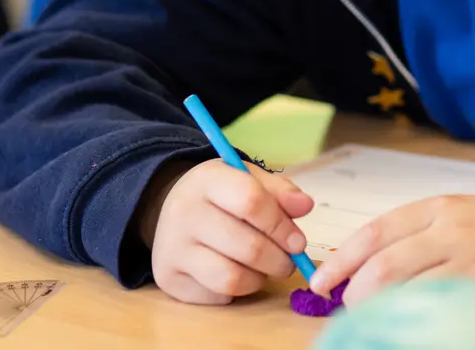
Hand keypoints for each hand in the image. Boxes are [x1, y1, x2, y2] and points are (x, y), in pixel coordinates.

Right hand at [139, 158, 313, 304]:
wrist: (171, 206)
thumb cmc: (221, 191)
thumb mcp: (249, 178)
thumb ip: (280, 191)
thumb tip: (306, 206)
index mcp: (208, 180)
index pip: (251, 202)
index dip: (281, 226)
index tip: (299, 242)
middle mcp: (184, 213)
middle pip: (246, 246)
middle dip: (278, 259)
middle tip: (290, 262)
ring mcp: (172, 249)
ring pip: (231, 278)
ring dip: (260, 278)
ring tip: (267, 268)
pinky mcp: (168, 279)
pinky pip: (215, 296)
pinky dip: (237, 290)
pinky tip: (240, 273)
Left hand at [310, 194, 474, 317]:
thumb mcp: (455, 213)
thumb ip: (414, 234)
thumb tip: (362, 267)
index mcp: (438, 207)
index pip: (377, 232)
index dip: (343, 259)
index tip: (321, 282)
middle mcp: (451, 232)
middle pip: (385, 267)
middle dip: (356, 294)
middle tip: (347, 309)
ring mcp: (471, 265)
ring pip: (407, 293)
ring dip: (379, 312)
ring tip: (372, 322)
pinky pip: (440, 314)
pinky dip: (415, 325)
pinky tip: (406, 330)